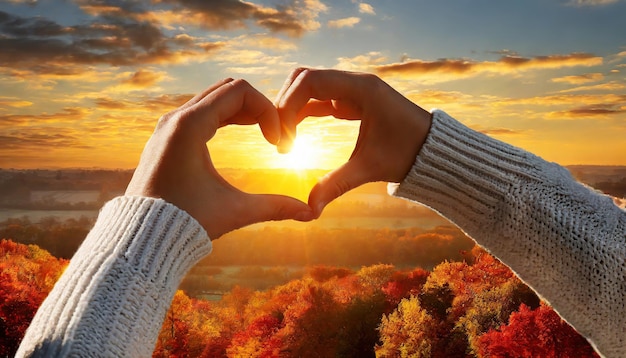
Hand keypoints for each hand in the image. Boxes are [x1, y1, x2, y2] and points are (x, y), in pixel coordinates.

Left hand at [125, 78, 313, 238]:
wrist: (141, 237)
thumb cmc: (184, 222)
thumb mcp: (234, 211)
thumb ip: (275, 207)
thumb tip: (312, 214)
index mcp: (190, 125)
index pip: (240, 90)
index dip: (268, 109)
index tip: (278, 141)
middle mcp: (175, 118)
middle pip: (227, 88)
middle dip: (257, 107)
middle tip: (275, 135)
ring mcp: (168, 125)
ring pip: (213, 98)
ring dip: (242, 110)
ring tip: (263, 134)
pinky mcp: (167, 136)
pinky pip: (200, 111)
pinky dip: (224, 116)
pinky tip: (241, 135)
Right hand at [275, 68, 431, 216]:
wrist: (434, 152)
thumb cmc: (409, 154)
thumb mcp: (370, 168)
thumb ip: (337, 185)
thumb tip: (310, 210)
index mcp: (361, 88)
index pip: (310, 81)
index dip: (288, 104)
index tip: (283, 135)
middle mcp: (355, 83)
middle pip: (304, 78)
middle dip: (286, 104)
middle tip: (279, 137)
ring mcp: (353, 91)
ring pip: (309, 87)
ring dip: (292, 109)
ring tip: (285, 141)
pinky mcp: (352, 102)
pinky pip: (319, 100)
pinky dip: (303, 114)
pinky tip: (294, 136)